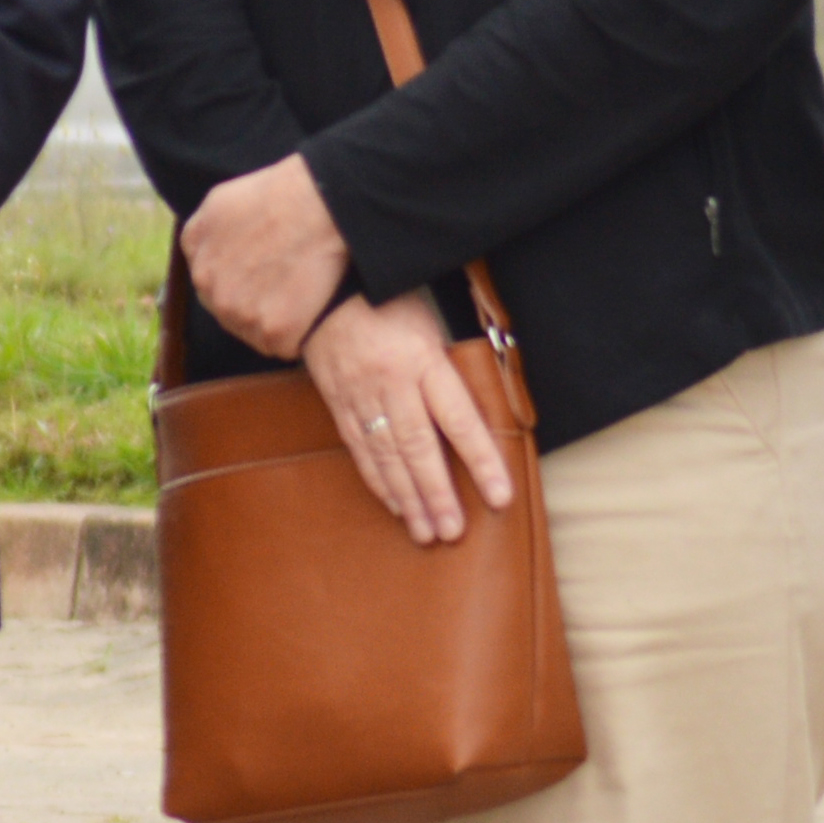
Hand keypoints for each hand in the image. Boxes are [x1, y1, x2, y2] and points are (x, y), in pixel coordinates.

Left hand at [185, 150, 351, 359]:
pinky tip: (312, 309)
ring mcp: (236, 310)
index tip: (264, 269)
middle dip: (253, 302)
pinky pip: (282, 346)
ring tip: (302, 293)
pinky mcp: (271, 331)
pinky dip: (298, 335)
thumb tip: (202, 250)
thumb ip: (204, 229)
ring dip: (274, 322)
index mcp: (195, 247)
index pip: (210, 277)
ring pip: (252, 331)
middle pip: (228, 309)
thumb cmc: (283, 193)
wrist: (323, 203)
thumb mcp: (222, 198)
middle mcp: (207, 283)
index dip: (240, 277)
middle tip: (287, 283)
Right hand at [301, 287, 510, 549]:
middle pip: (418, 448)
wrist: (324, 290)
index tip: (500, 497)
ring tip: (427, 532)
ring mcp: (360, 397)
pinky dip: (379, 482)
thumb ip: (456, 363)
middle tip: (454, 531)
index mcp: (423, 359)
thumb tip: (493, 401)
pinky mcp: (338, 405)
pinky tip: (396, 506)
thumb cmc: (391, 301)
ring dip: (409, 499)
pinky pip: (360, 450)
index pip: (459, 419)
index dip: (482, 461)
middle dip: (438, 494)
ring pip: (387, 457)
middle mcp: (391, 383)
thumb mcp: (433, 320)